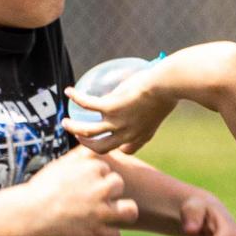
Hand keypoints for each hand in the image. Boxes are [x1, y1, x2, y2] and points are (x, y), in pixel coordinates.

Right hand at [19, 146, 139, 235]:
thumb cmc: (41, 189)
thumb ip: (80, 154)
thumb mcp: (61, 165)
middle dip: (110, 192)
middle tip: (94, 200)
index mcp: (92, 168)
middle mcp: (101, 188)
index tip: (85, 185)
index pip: (107, 169)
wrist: (28, 215)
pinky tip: (96, 234)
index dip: (98, 178)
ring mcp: (101, 212)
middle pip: (119, 185)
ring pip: (130, 210)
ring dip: (122, 213)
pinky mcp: (96, 234)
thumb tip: (90, 142)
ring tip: (108, 216)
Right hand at [63, 66, 178, 155]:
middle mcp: (128, 134)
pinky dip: (76, 98)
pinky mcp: (110, 107)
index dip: (117, 149)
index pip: (127, 150)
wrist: (167, 85)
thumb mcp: (164, 102)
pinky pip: (87, 104)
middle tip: (79, 138)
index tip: (112, 140)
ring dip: (73, 128)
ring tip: (65, 122)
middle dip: (87, 146)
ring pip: (87, 132)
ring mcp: (117, 123)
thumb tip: (153, 89)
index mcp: (142, 135)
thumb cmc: (171, 89)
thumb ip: (153, 104)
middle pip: (102, 148)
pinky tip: (69, 92)